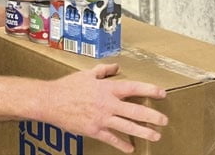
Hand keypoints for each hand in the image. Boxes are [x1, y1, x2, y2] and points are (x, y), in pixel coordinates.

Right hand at [44, 64, 167, 152]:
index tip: (162, 93)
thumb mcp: (86, 74)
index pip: (133, 88)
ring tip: (156, 135)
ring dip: (143, 132)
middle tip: (164, 120)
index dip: (149, 90)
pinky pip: (112, 139)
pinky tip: (131, 148)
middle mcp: (107, 104)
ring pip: (127, 127)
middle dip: (152, 116)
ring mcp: (101, 119)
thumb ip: (103, 71)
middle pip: (135, 111)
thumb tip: (115, 67)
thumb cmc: (67, 86)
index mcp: (106, 88)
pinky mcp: (94, 130)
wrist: (50, 101)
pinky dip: (122, 144)